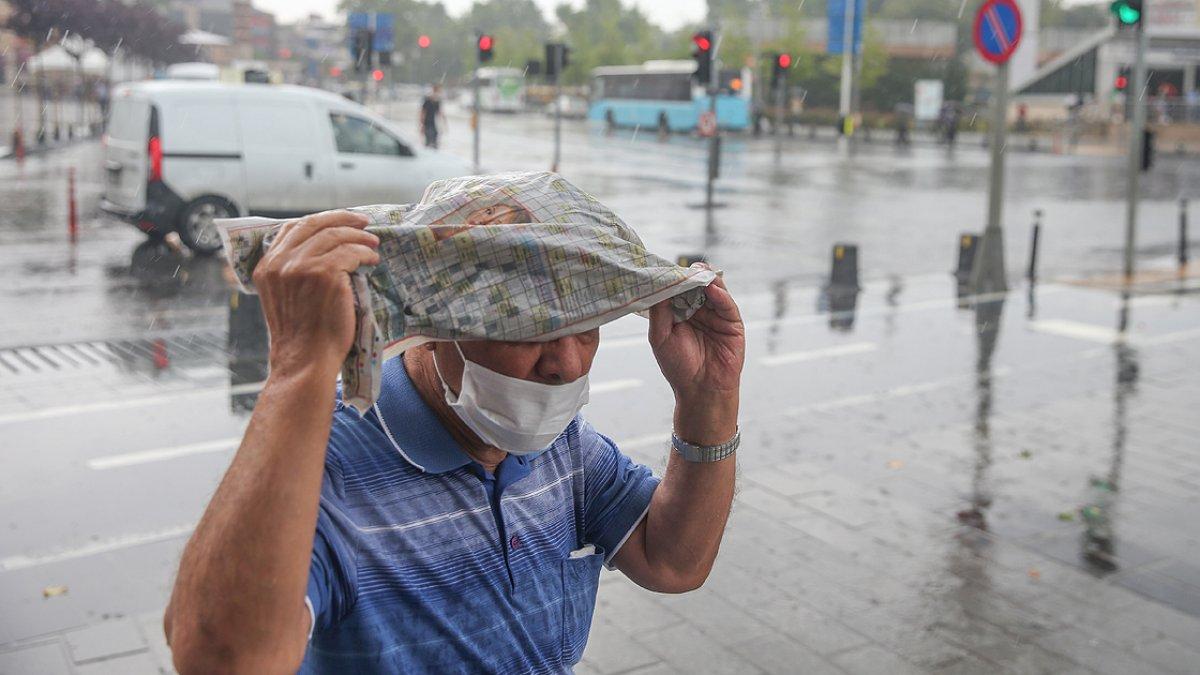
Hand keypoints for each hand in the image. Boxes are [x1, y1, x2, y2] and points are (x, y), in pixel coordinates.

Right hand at [252, 210, 378, 379]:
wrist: (305, 359)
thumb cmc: (302, 334)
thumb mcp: (285, 297)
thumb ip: (293, 272)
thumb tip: (323, 248)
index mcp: (266, 266)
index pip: (293, 227)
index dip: (320, 220)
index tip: (340, 221)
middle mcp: (280, 262)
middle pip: (315, 224)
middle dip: (342, 219)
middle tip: (363, 222)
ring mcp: (301, 266)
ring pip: (335, 236)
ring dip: (358, 237)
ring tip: (373, 244)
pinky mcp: (325, 273)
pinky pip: (351, 252)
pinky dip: (365, 253)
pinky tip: (372, 260)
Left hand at [648, 267, 744, 442]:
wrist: (701, 390)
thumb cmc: (678, 367)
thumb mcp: (660, 337)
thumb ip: (659, 312)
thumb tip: (660, 286)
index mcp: (680, 313)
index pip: (678, 289)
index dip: (674, 278)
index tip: (667, 267)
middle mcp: (699, 311)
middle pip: (696, 285)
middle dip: (691, 274)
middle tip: (684, 265)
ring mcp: (717, 316)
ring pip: (714, 290)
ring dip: (707, 279)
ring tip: (699, 270)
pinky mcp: (733, 324)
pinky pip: (727, 305)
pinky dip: (721, 294)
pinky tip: (712, 288)